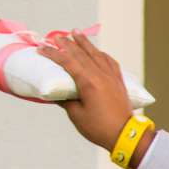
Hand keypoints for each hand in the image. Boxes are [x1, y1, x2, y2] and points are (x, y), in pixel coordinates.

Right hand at [35, 32, 135, 152]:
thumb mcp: (76, 115)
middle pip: (81, 54)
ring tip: (75, 32)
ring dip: (84, 43)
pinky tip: (98, 51)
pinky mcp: (119, 82)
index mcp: (88, 82)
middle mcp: (101, 75)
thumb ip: (65, 100)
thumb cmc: (99, 128)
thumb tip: (57, 92)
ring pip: (96, 54)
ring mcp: (112, 77)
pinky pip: (110, 62)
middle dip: (67, 43)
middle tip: (56, 36)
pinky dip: (102, 54)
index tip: (41, 49)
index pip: (67, 61)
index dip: (53, 53)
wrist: (127, 136)